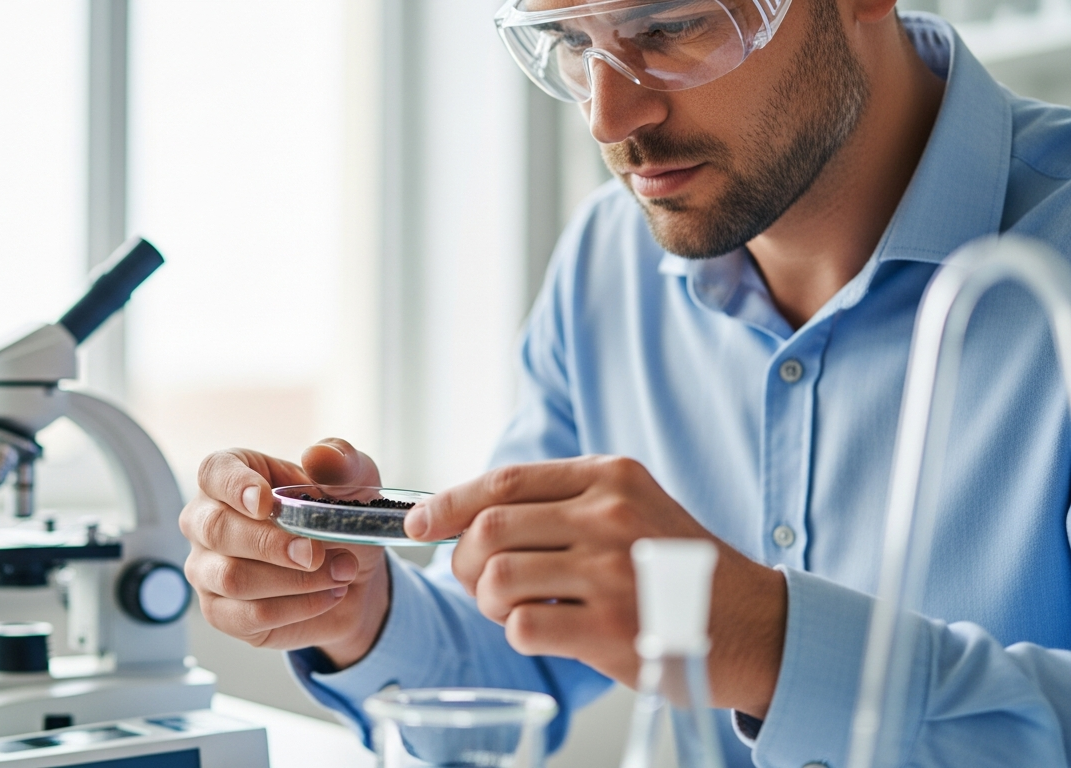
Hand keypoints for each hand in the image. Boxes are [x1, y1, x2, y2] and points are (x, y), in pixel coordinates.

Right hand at [180, 439, 390, 667]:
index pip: (213, 473)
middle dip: (271, 544)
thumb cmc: (339, 520)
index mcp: (232, 477)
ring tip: (339, 573)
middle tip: (316, 553)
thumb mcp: (355, 484)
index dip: (234, 486)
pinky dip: (296, 607)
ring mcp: (207, 569)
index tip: (265, 502)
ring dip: (293, 580)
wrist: (353, 576)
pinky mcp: (221, 612)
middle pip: (217, 530)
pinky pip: (247, 615)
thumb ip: (342, 463)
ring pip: (231, 578)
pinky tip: (328, 595)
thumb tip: (319, 455)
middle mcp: (207, 521)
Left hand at [405, 455, 786, 717]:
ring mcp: (612, 571)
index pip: (504, 481)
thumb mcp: (630, 506)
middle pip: (490, 529)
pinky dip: (518, 632)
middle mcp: (610, 515)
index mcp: (609, 476)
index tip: (420, 524)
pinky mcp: (612, 626)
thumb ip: (560, 502)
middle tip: (479, 583)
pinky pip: (523, 626)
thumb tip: (467, 516)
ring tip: (514, 609)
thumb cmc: (676, 568)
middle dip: (465, 562)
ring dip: (489, 601)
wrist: (755, 623)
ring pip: (498, 578)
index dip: (449, 503)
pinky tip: (545, 631)